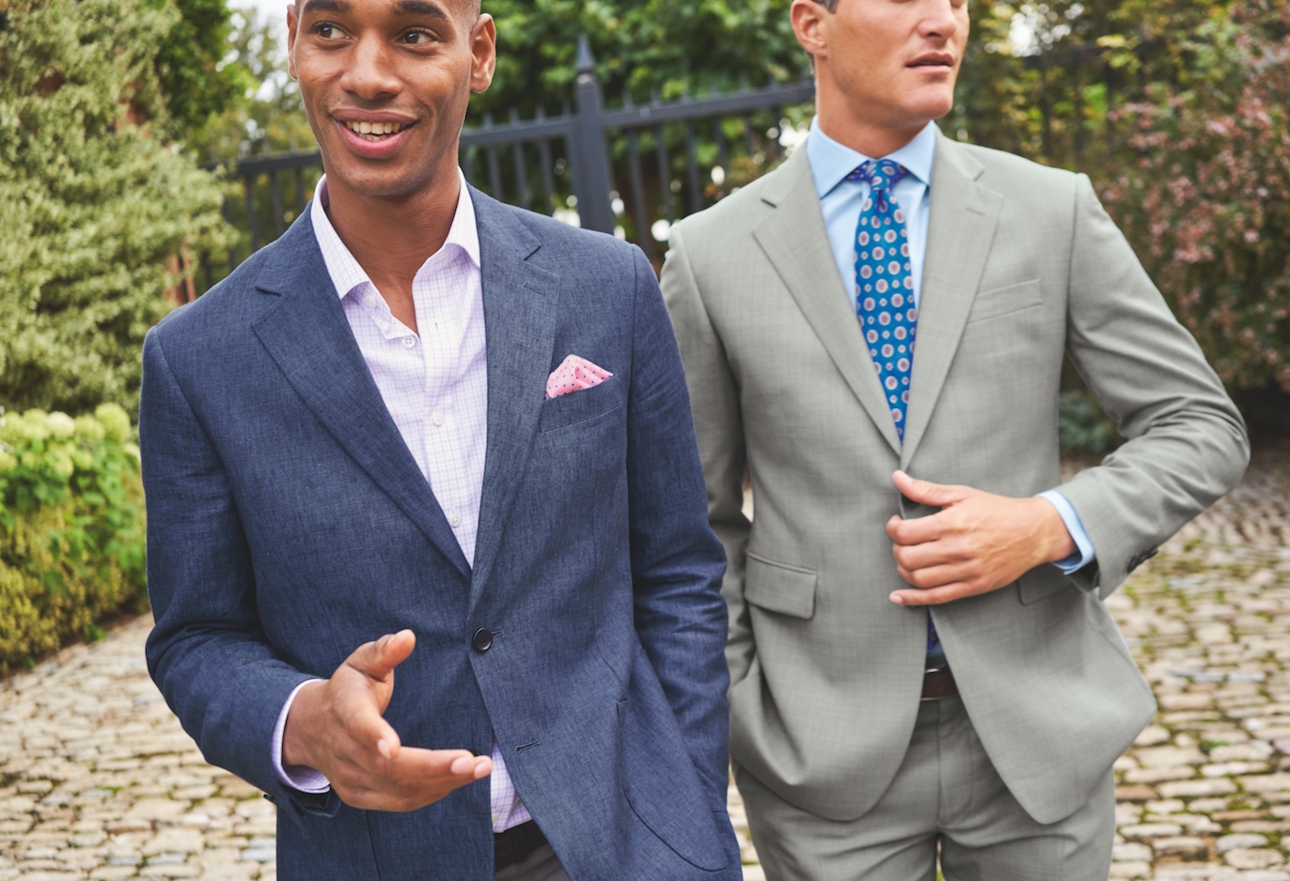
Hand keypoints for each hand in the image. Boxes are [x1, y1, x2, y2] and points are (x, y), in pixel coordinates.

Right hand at [282, 629, 491, 811]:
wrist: (308, 728)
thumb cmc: (346, 689)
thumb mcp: (360, 662)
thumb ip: (384, 651)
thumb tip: (408, 636)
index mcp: (345, 712)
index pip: (358, 726)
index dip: (376, 736)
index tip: (393, 748)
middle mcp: (345, 751)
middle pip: (389, 768)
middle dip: (434, 767)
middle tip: (475, 762)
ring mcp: (349, 779)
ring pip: (398, 790)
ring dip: (443, 782)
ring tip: (480, 769)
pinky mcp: (359, 796)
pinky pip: (399, 802)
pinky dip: (432, 793)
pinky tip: (457, 779)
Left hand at [885, 471, 1076, 606]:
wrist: (1033, 532)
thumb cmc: (995, 510)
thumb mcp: (961, 494)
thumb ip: (925, 490)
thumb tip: (897, 478)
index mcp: (951, 523)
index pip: (905, 533)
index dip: (892, 529)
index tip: (897, 524)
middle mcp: (957, 549)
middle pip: (907, 558)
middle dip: (897, 550)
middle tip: (903, 542)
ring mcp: (966, 570)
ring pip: (918, 579)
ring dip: (904, 571)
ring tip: (908, 560)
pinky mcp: (974, 586)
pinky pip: (937, 597)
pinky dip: (913, 599)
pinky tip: (898, 596)